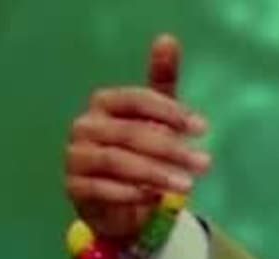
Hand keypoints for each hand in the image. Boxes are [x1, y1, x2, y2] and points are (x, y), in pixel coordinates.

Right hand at [65, 33, 210, 238]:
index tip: (202, 128)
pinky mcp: (74, 188)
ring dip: (155, 173)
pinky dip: (131, 193)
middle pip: (129, 133)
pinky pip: (101, 189)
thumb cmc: (141, 150)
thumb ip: (162, 80)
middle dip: (170, 149)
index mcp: (105, 103)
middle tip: (204, 163)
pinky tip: (156, 198)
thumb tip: (167, 38)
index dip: (170, 112)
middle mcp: (85, 126)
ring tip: (187, 185)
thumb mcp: (156, 116)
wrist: (120, 200)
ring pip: (116, 162)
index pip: (137, 99)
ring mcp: (76, 157)